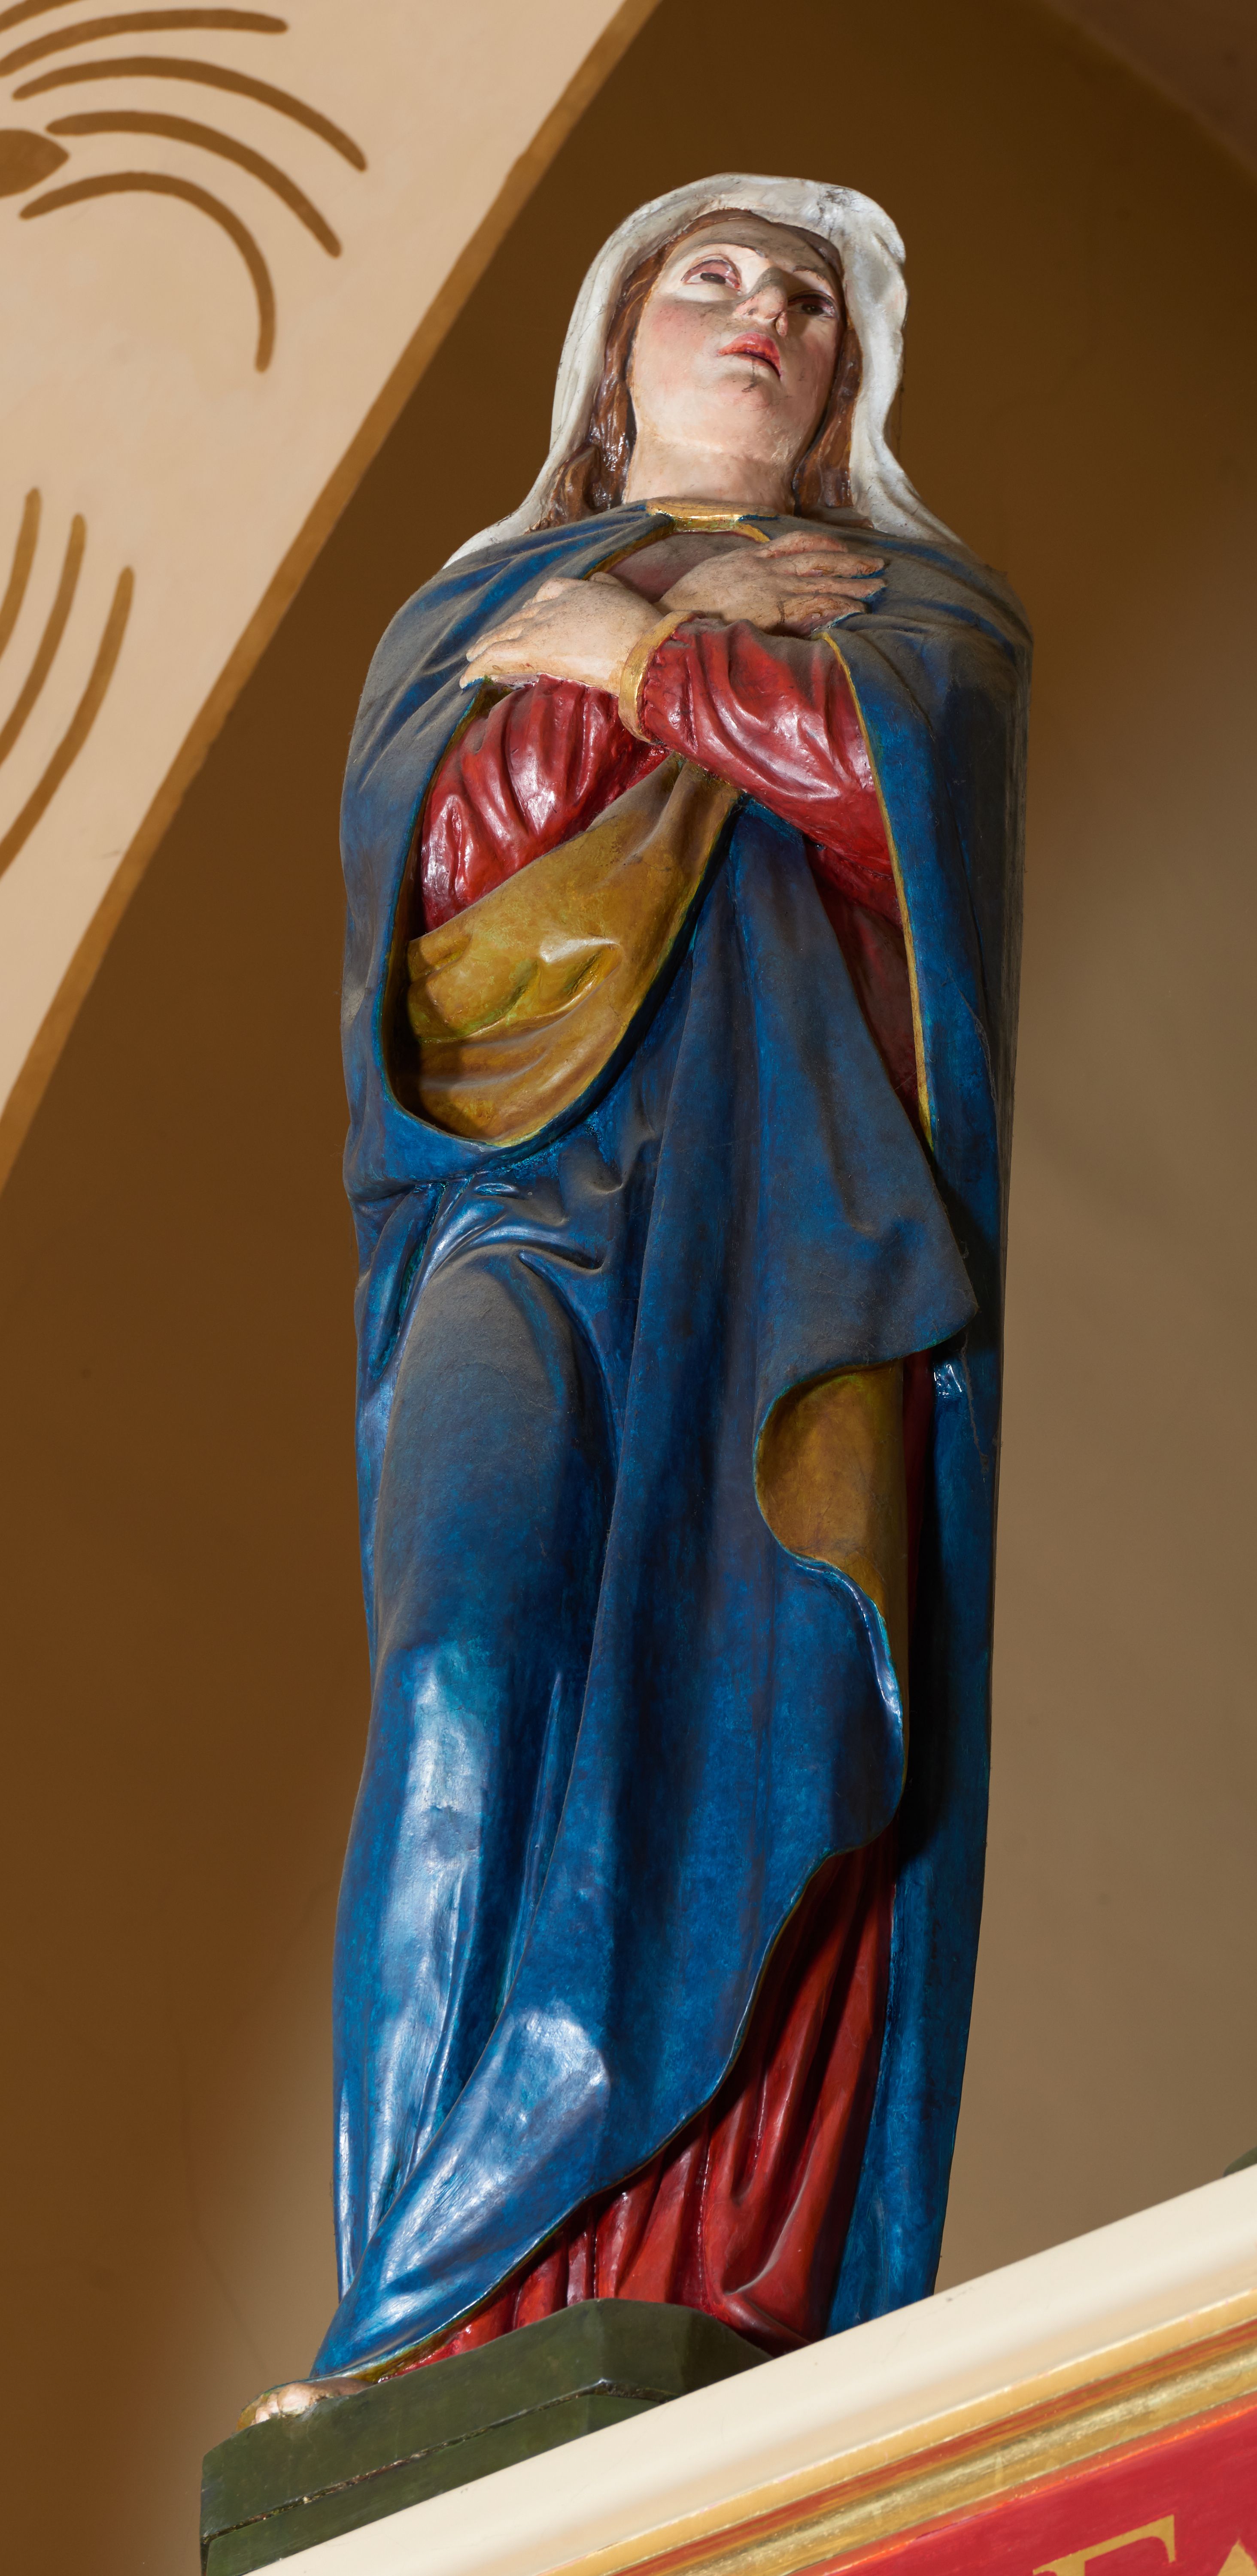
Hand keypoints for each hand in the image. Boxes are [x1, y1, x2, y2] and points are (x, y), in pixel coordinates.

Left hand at [461, 574, 654, 694]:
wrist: (646, 645)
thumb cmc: (646, 628)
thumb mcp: (626, 597)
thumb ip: (608, 588)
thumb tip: (599, 582)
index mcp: (576, 589)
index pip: (543, 595)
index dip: (530, 611)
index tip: (523, 621)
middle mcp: (553, 603)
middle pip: (519, 617)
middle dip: (503, 631)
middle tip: (486, 643)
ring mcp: (542, 624)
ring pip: (504, 635)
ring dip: (485, 648)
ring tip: (471, 659)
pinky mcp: (535, 648)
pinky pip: (497, 657)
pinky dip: (478, 667)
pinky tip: (466, 678)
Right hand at [661, 530, 884, 632]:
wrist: (667, 617)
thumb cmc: (684, 606)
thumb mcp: (711, 577)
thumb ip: (735, 575)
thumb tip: (750, 585)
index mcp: (750, 558)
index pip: (795, 543)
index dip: (824, 545)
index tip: (844, 549)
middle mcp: (764, 569)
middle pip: (816, 559)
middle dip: (849, 562)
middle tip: (877, 564)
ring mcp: (769, 589)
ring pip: (821, 581)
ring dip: (852, 583)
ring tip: (876, 587)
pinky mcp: (772, 612)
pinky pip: (813, 606)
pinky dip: (837, 605)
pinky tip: (855, 609)